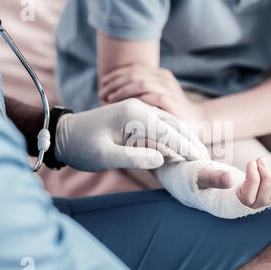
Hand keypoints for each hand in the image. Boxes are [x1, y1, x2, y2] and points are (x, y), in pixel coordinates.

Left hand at [54, 98, 209, 171]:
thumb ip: (133, 157)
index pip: (168, 131)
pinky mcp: (134, 117)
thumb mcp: (104, 156)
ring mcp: (137, 110)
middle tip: (207, 159)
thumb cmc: (81, 147)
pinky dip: (173, 136)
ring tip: (198, 154)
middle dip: (191, 142)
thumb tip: (163, 158)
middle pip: (174, 124)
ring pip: (169, 123)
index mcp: (133, 115)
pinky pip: (160, 125)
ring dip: (185, 138)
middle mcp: (138, 108)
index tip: (201, 161)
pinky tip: (180, 148)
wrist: (63, 135)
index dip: (185, 147)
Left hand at [99, 64, 204, 121]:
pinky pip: (151, 96)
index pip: (134, 68)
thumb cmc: (172, 114)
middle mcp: (164, 78)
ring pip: (140, 83)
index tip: (102, 84)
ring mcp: (168, 89)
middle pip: (134, 74)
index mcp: (159, 74)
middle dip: (114, 83)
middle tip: (101, 93)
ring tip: (108, 100)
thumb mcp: (156, 99)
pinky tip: (123, 106)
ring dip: (121, 91)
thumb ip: (141, 93)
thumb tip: (112, 94)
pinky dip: (135, 100)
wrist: (198, 123)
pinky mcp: (171, 101)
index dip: (116, 74)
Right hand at [197, 158, 270, 208]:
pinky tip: (261, 165)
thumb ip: (214, 178)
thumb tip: (230, 179)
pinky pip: (265, 192)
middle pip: (262, 201)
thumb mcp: (202, 176)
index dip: (253, 181)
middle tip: (259, 160)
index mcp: (225, 206)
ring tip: (260, 160)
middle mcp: (238, 208)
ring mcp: (245, 202)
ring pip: (266, 197)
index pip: (247, 199)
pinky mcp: (250, 194)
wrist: (195, 180)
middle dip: (265, 179)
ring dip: (268, 178)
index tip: (250, 163)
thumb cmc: (197, 179)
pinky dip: (267, 179)